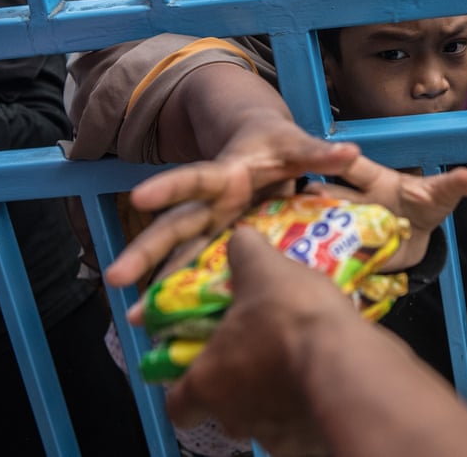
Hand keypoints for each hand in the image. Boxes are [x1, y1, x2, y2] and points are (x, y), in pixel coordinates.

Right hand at [106, 115, 466, 309]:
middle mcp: (253, 182)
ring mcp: (234, 213)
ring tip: (120, 288)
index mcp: (294, 160)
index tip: (255, 170)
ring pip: (184, 231)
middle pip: (206, 189)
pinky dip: (168, 286)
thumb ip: (439, 188)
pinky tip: (143, 315)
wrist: (351, 199)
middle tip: (135, 217)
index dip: (274, 163)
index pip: (285, 155)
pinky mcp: (228, 244)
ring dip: (152, 256)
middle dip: (169, 206)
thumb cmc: (375, 190)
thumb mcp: (409, 193)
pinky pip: (192, 263)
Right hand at [107, 117, 360, 294]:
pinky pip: (200, 270)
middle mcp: (211, 203)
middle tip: (116, 277)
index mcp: (225, 173)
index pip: (194, 178)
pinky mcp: (221, 243)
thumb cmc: (278, 144)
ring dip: (159, 284)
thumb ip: (319, 153)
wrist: (263, 146)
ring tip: (136, 319)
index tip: (139, 197)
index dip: (169, 187)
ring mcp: (213, 225)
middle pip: (174, 226)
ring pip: (180, 256)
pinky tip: (169, 322)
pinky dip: (187, 293)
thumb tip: (350, 153)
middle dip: (146, 251)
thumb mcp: (296, 145)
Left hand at [167, 228, 466, 456]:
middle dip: (240, 383)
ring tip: (301, 357)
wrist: (348, 363)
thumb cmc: (292, 319)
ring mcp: (272, 435)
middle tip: (262, 348)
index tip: (205, 363)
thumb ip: (245, 252)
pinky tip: (326, 374)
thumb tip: (238, 236)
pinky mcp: (309, 443)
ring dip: (276, 393)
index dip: (187, 384)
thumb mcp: (265, 269)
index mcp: (206, 382)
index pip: (177, 403)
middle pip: (224, 408)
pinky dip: (309, 404)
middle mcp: (232, 417)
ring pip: (264, 417)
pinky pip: (301, 425)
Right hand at [304, 157, 466, 271]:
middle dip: (314, 197)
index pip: (352, 165)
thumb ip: (455, 185)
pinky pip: (320, 250)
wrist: (414, 239)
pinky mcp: (339, 248)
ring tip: (301, 237)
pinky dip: (312, 256)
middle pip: (323, 193)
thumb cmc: (424, 206)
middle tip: (307, 201)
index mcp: (373, 180)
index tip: (330, 155)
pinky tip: (305, 263)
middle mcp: (351, 198)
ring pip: (316, 221)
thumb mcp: (440, 196)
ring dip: (308, 228)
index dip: (341, 158)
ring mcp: (341, 223)